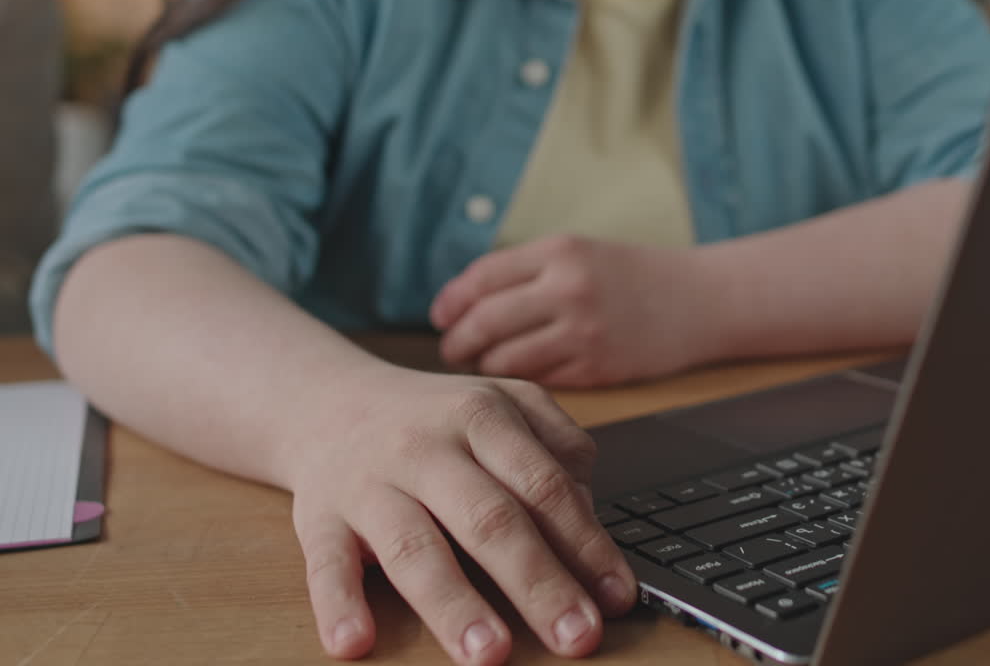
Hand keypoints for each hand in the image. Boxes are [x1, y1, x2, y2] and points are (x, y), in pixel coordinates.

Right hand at [285, 366, 636, 664]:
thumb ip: (557, 449)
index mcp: (482, 417)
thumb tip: (590, 514)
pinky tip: (355, 643)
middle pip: (489, 518)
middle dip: (538, 583)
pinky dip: (338, 604)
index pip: (544, 486)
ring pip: (414, 546)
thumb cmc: (435, 418)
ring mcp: (369, 483)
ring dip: (453, 603)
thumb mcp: (504, 404)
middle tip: (576, 637)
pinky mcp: (318, 516)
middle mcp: (426, 448)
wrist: (329, 402)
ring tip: (488, 654)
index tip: (617, 597)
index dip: (585, 544)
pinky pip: (324, 563)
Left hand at [430, 236, 712, 387]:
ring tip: (483, 365)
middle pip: (484, 321)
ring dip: (486, 366)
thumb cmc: (635, 276)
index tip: (440, 316)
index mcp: (559, 252)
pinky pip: (539, 380)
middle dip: (458, 340)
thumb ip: (528, 270)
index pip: (482, 278)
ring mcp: (583, 332)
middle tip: (451, 349)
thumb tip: (464, 299)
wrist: (703, 300)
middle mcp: (568, 289)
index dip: (451, 301)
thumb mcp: (581, 251)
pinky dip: (521, 381)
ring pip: (506, 358)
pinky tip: (520, 377)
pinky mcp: (597, 368)